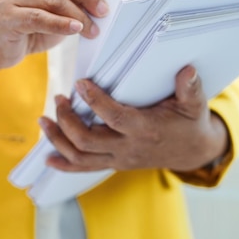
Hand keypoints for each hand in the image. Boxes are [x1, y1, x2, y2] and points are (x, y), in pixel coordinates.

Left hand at [39, 65, 228, 171]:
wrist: (192, 152)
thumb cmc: (190, 123)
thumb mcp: (194, 104)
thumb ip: (190, 88)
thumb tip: (188, 70)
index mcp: (145, 130)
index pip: (114, 117)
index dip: (95, 101)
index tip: (80, 83)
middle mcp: (128, 148)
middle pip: (87, 140)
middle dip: (67, 120)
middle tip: (58, 98)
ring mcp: (119, 159)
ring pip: (80, 157)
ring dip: (58, 140)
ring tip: (44, 120)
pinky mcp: (114, 163)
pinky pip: (84, 168)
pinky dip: (64, 164)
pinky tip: (48, 157)